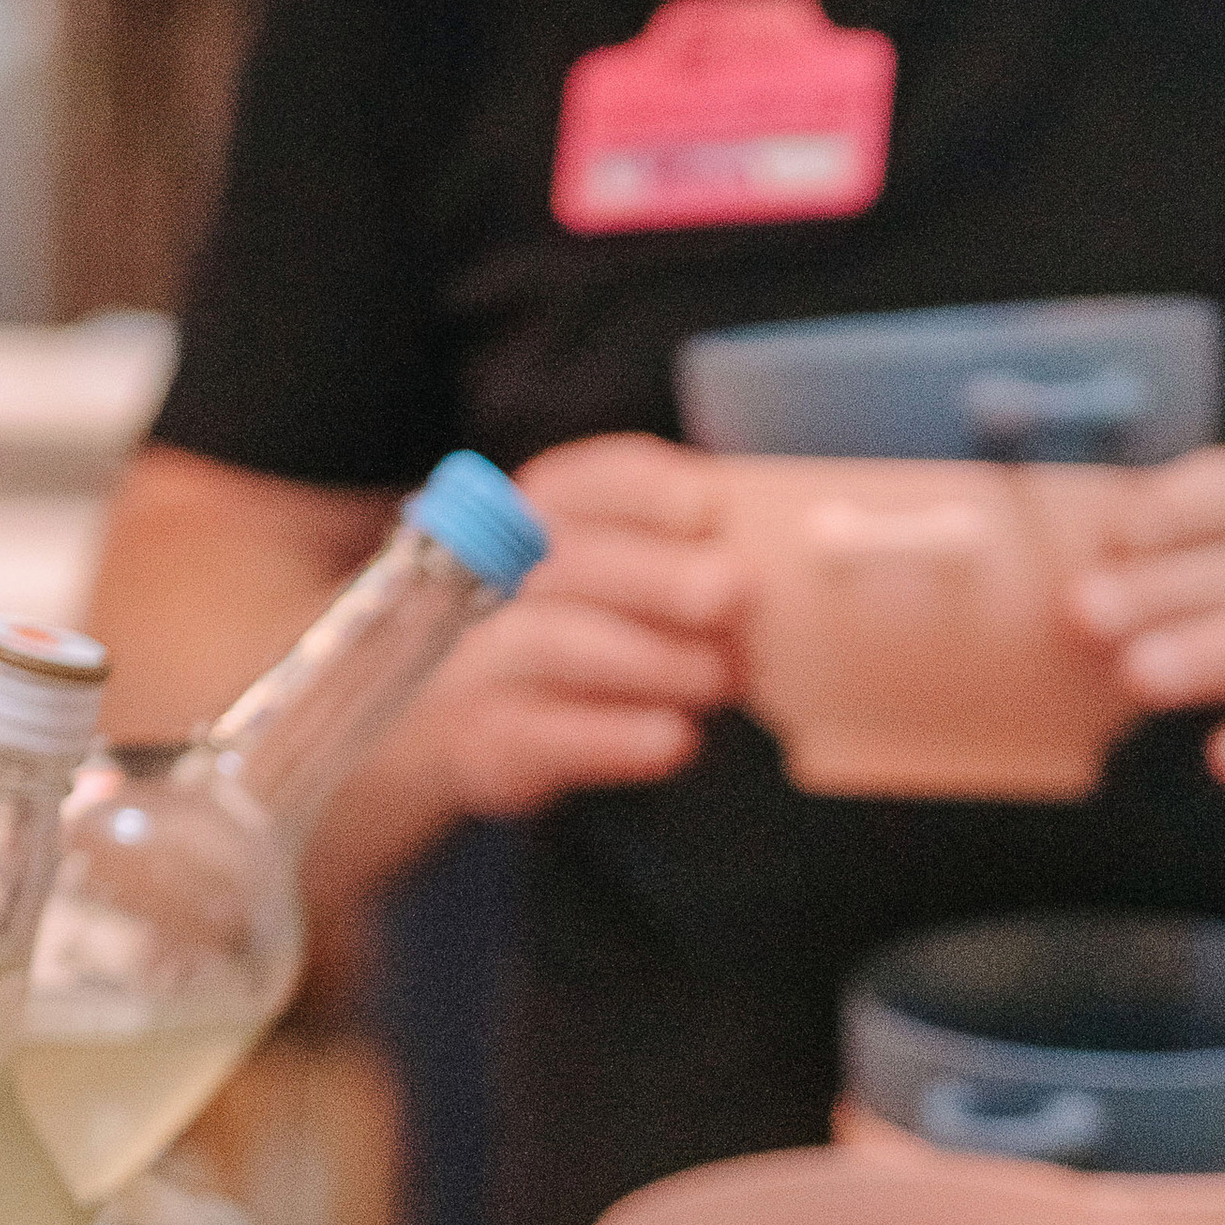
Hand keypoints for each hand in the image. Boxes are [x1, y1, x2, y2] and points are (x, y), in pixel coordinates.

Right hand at [368, 433, 745, 821]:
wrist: (442, 733)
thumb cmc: (567, 650)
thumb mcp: (608, 591)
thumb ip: (678, 563)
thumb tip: (782, 558)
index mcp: (532, 522)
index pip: (581, 483)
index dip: (645, 488)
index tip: (709, 505)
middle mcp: (494, 580)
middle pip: (570, 560)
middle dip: (658, 574)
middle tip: (736, 592)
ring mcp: (475, 661)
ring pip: (551, 642)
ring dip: (647, 658)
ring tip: (722, 679)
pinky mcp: (478, 741)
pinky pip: (542, 734)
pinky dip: (615, 737)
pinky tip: (676, 740)